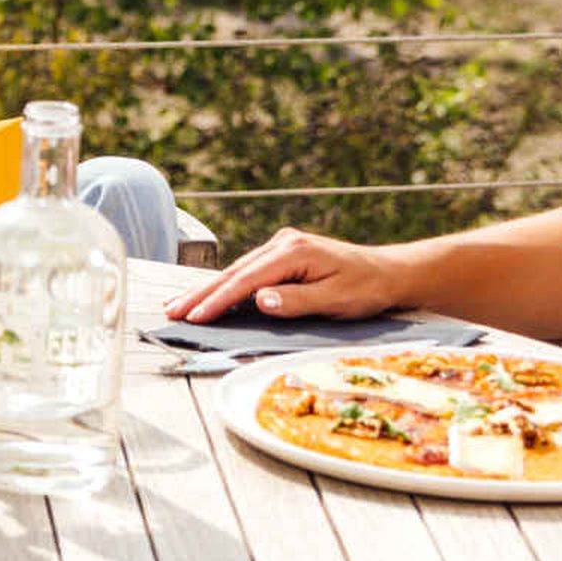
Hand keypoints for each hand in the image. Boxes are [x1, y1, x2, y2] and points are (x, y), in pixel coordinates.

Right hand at [169, 227, 408, 323]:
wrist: (388, 272)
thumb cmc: (366, 288)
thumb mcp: (335, 299)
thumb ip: (297, 300)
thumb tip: (260, 300)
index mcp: (293, 252)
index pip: (247, 280)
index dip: (219, 300)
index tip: (196, 317)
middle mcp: (282, 243)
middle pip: (234, 272)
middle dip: (201, 293)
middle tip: (172, 311)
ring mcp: (281, 246)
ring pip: (237, 270)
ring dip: (209, 289)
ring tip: (180, 305)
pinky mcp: (283, 255)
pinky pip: (248, 271)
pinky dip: (226, 284)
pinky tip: (210, 295)